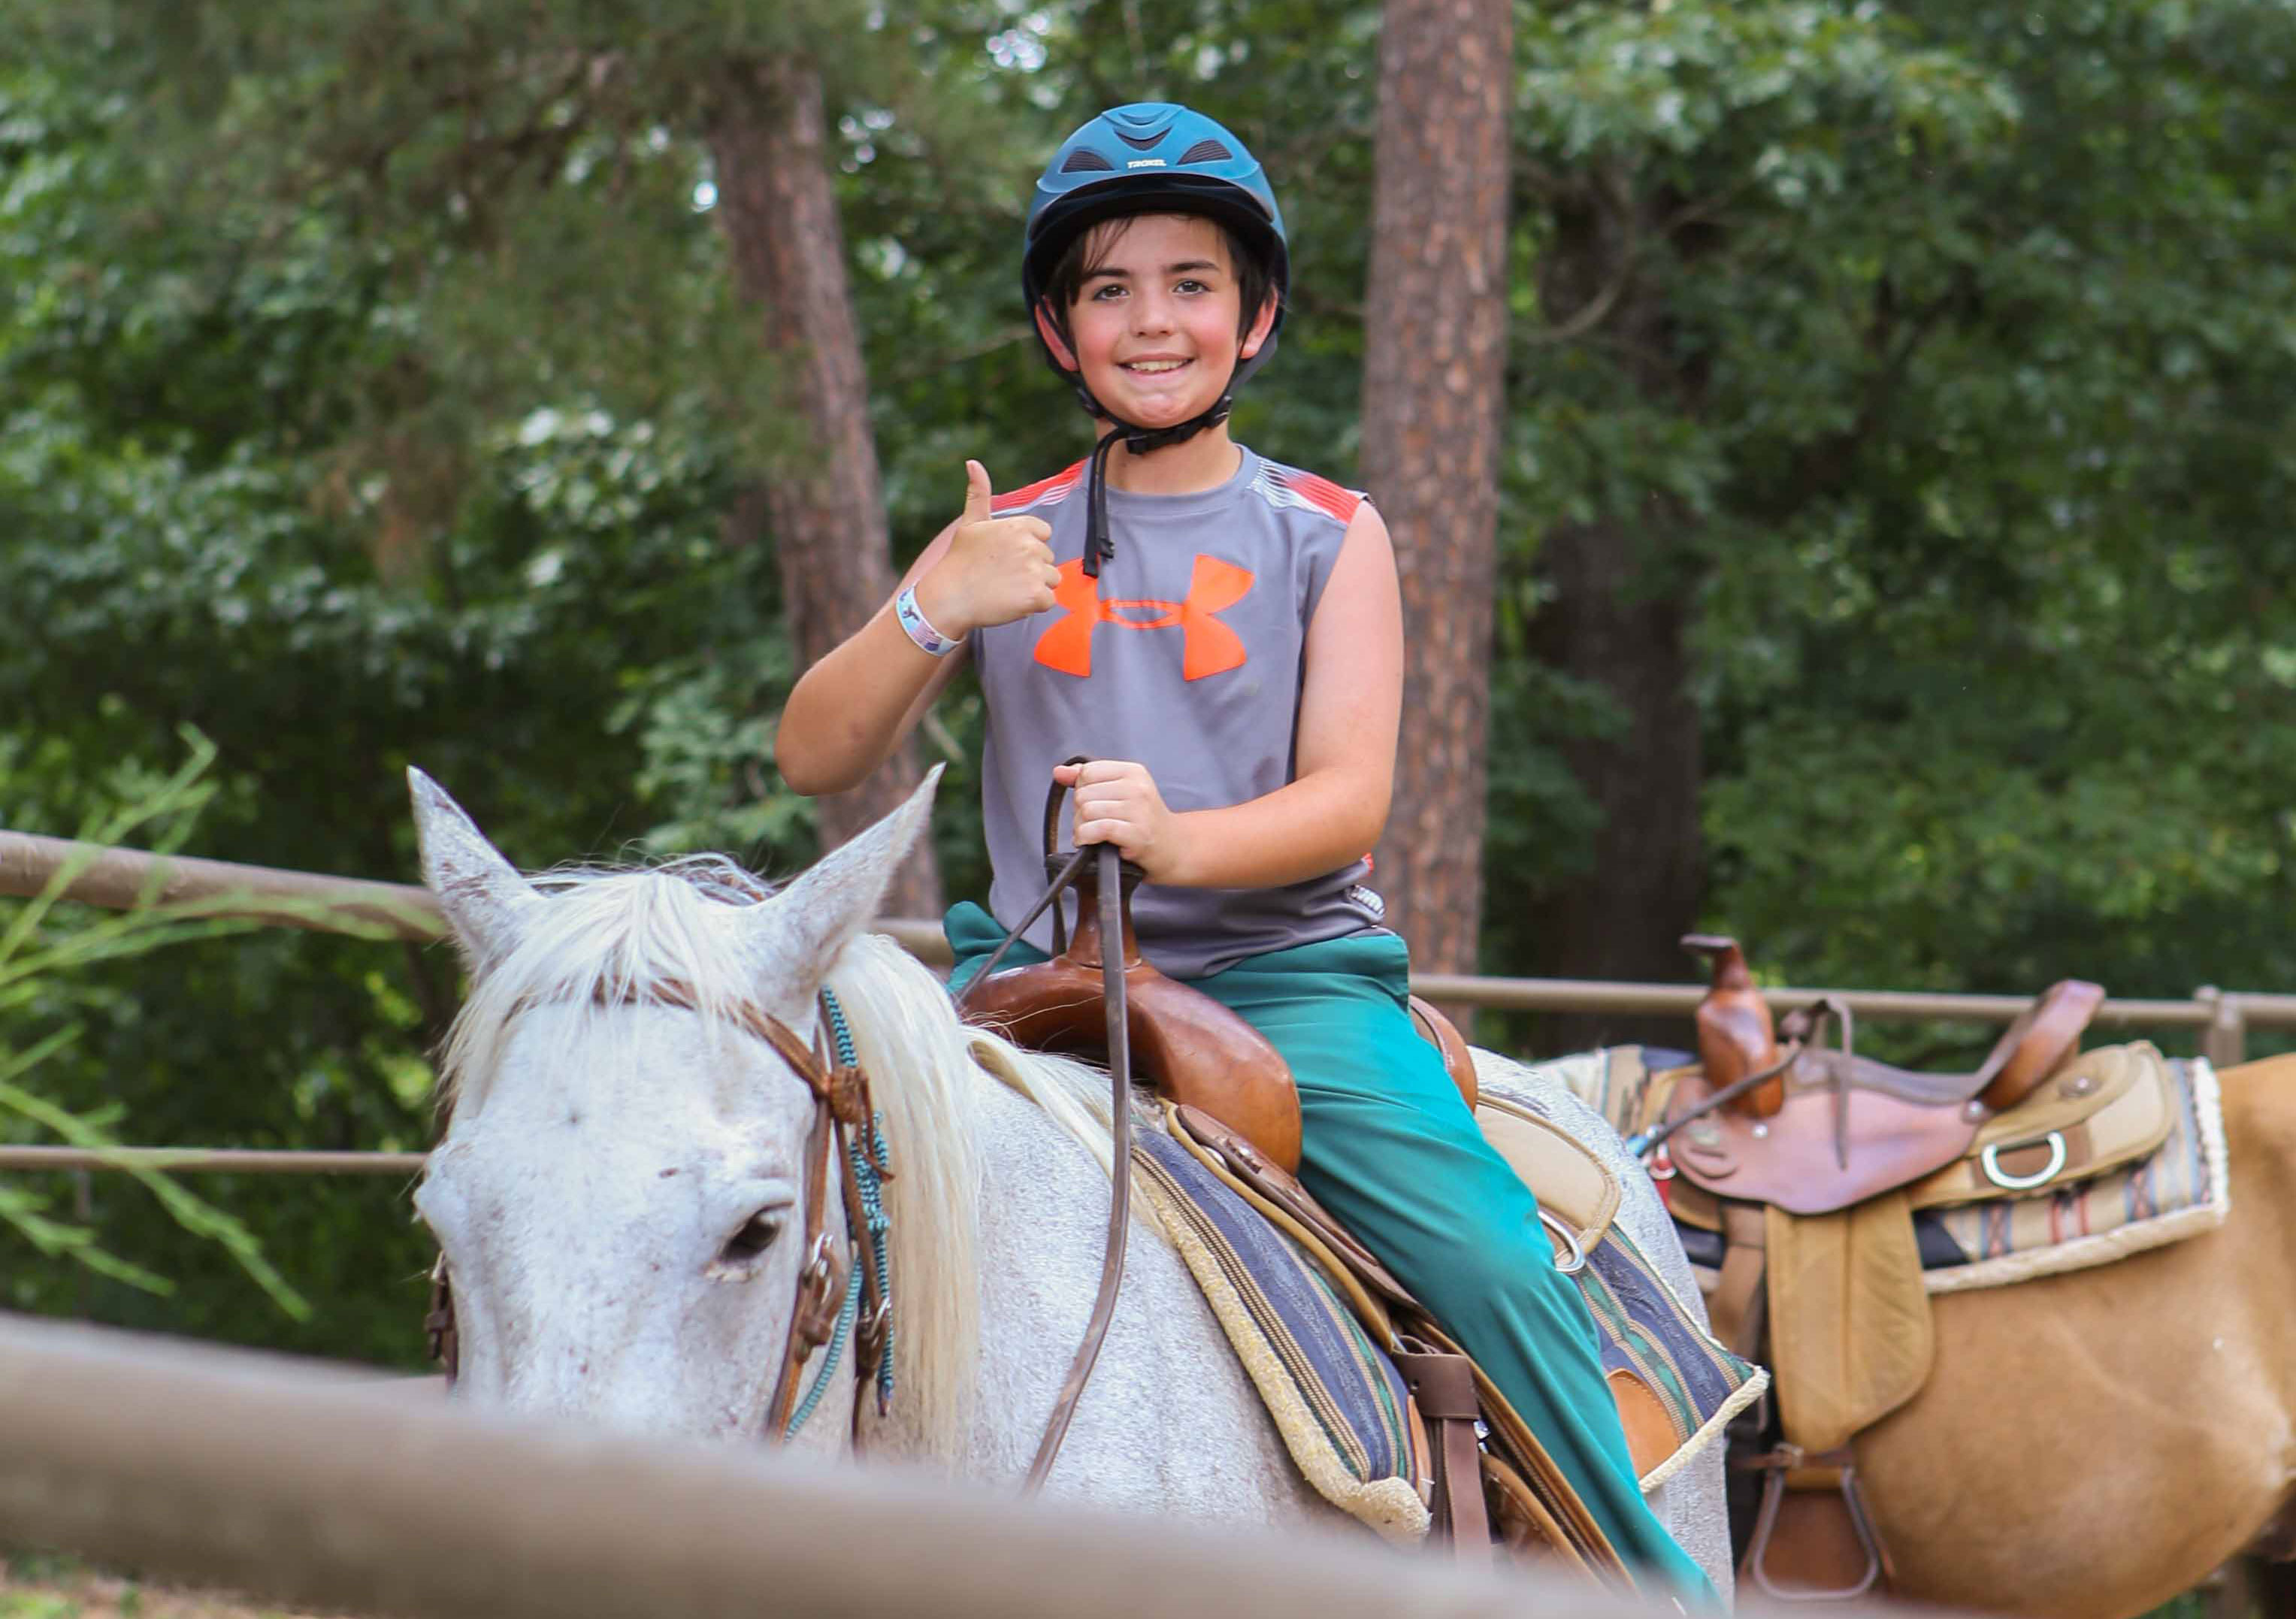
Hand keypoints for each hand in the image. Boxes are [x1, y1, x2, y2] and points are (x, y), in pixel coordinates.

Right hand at [913, 461, 1061, 636]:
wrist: (948, 598)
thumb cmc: (958, 561)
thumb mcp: (969, 524)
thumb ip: (979, 494)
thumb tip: (973, 462)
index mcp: (1019, 526)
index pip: (1043, 534)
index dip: (1027, 547)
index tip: (1006, 556)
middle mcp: (1031, 546)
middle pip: (1047, 558)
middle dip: (1030, 568)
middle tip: (1002, 575)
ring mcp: (1035, 571)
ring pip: (1051, 579)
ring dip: (1035, 586)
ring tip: (1007, 589)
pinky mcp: (1037, 596)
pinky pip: (1049, 600)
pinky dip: (1034, 605)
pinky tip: (1012, 602)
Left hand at [1055, 759, 1192, 882]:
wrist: (1173, 848)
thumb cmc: (1142, 820)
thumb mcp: (1119, 792)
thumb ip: (1088, 779)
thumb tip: (1058, 772)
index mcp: (1133, 771)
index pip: (1087, 773)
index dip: (1082, 791)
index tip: (1096, 805)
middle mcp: (1138, 787)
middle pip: (1083, 794)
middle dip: (1080, 813)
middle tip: (1094, 824)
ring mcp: (1139, 810)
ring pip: (1087, 812)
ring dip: (1081, 828)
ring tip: (1093, 835)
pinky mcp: (1138, 834)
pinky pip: (1098, 829)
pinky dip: (1086, 838)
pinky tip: (1089, 843)